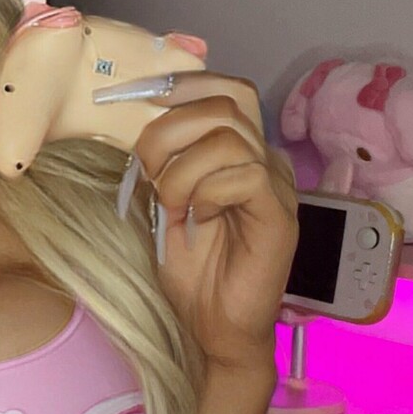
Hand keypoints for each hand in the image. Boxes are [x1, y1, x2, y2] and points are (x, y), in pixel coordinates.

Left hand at [131, 73, 299, 374]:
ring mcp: (276, 186)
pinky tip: (199, 220)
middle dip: (169, 130)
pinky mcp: (280, 215)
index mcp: (240, 150)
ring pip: (229, 138)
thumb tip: (133, 117)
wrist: (214, 329)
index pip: (226, 87)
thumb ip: (160, 160)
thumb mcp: (164, 203)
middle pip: (225, 103)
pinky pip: (245, 176)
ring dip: (182, 170)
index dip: (181, 84)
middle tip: (148, 172)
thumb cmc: (194, 270)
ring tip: (173, 206)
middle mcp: (264, 159)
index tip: (132, 98)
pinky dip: (207, 193)